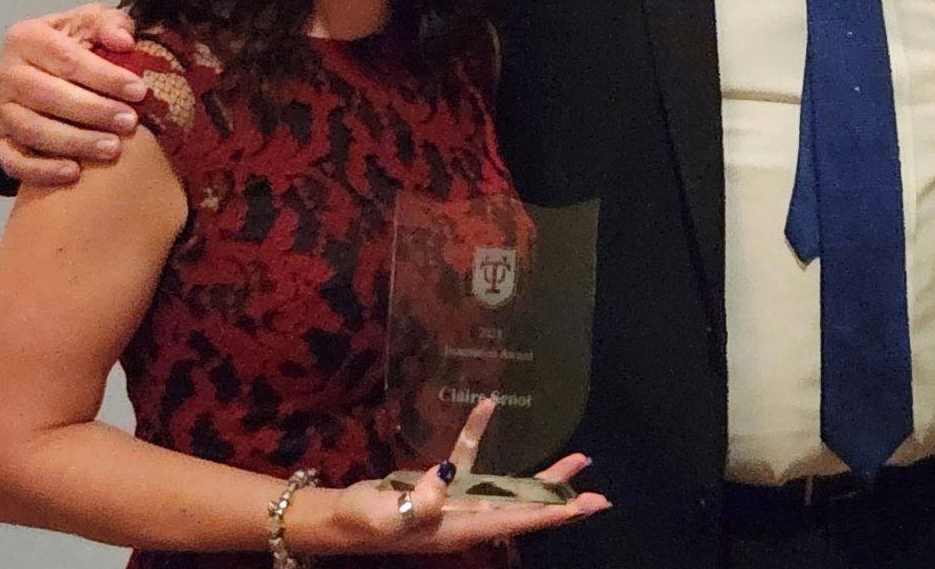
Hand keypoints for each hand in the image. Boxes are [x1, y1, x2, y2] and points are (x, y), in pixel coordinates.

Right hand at [0, 5, 143, 186]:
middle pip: (48, 96)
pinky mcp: (0, 139)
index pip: (66, 58)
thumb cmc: (73, 43)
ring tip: (112, 149)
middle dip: (93, 111)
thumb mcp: (90, 22)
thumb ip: (109, 23)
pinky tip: (73, 173)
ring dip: (74, 142)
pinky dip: (41, 170)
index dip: (104, 76)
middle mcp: (6, 74)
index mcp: (26, 38)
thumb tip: (124, 42)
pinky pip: (13, 161)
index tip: (139, 91)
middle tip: (130, 123)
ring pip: (32, 130)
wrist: (40, 69)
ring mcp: (0, 109)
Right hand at [298, 398, 608, 554]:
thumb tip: (449, 478)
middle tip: (599, 492)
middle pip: (524, 508)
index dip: (552, 513)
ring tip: (577, 459)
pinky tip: (486, 406)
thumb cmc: (360, 521)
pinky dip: (478, 433)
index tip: (585, 506)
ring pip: (509, 487)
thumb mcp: (386, 514)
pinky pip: (467, 458)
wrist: (336, 519)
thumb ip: (420, 500)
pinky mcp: (439, 485)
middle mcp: (466, 519)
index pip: (517, 520)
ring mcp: (456, 502)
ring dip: (541, 474)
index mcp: (459, 529)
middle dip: (561, 500)